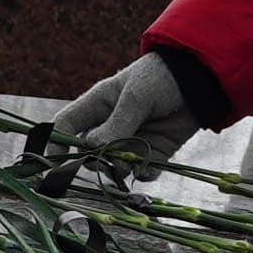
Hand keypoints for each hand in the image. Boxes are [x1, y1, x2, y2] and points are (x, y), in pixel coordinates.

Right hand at [41, 46, 204, 165]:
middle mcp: (110, 125)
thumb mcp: (137, 97)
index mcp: (98, 105)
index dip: (55, 143)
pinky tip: (148, 168)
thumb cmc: (161, 78)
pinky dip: (143, 174)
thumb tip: (93, 150)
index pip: (66, 125)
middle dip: (94, 162)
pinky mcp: (153, 152)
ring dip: (119, 171)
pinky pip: (141, 172)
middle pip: (88, 152)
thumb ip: (117, 124)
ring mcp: (131, 140)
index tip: (52, 163)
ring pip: (114, 166)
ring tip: (130, 165)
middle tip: (109, 161)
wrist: (200, 81)